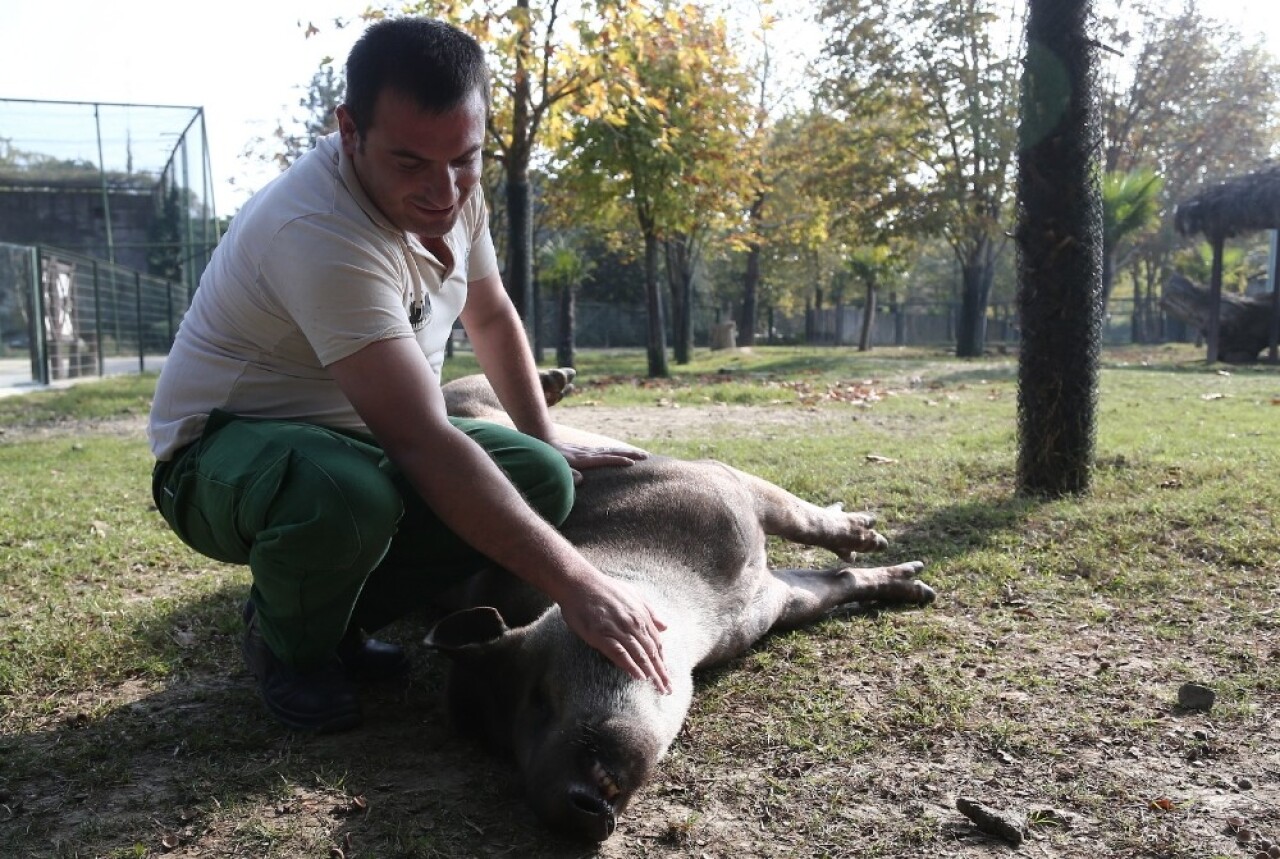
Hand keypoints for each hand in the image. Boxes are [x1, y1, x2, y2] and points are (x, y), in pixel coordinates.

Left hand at [554, 441, 647, 483]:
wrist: (544, 439)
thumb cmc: (549, 458)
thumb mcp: (555, 468)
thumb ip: (567, 474)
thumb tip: (581, 480)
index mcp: (583, 459)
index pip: (604, 459)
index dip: (618, 461)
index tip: (632, 463)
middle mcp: (588, 453)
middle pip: (613, 452)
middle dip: (630, 453)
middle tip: (646, 456)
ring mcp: (589, 451)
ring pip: (612, 450)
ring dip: (628, 451)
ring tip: (643, 454)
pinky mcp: (588, 451)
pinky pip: (607, 451)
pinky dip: (618, 451)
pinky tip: (625, 453)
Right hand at [558, 574, 671, 694]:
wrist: (579, 583)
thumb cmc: (605, 588)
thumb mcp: (633, 593)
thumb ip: (650, 611)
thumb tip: (665, 627)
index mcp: (641, 615)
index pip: (656, 643)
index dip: (662, 661)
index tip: (667, 675)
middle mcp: (633, 624)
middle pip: (651, 652)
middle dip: (661, 672)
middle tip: (667, 690)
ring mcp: (617, 630)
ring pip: (639, 655)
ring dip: (650, 673)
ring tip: (658, 688)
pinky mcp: (601, 635)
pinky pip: (620, 653)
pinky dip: (630, 665)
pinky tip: (639, 676)